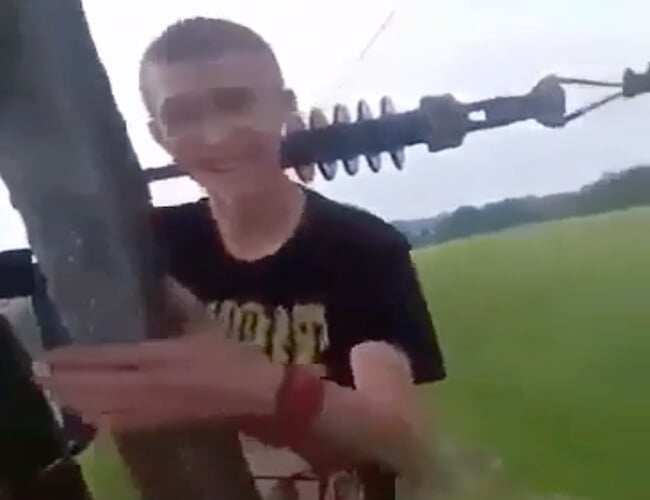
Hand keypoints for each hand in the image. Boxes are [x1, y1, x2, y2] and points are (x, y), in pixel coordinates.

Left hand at [35, 280, 281, 432]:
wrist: (254, 394)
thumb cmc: (231, 356)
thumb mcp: (205, 322)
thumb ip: (179, 301)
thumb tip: (161, 279)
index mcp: (160, 356)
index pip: (107, 358)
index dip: (76, 358)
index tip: (52, 353)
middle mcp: (148, 384)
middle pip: (95, 387)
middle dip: (64, 381)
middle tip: (40, 372)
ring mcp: (152, 408)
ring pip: (101, 409)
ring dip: (75, 400)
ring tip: (57, 391)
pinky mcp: (159, 423)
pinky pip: (118, 425)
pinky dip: (96, 418)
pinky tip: (87, 413)